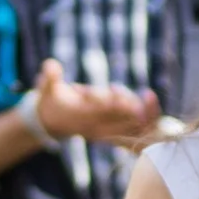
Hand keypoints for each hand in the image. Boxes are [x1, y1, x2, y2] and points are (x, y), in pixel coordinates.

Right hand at [34, 59, 161, 149]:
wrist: (52, 122)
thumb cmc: (51, 101)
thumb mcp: (47, 88)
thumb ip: (49, 77)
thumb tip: (50, 66)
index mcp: (80, 116)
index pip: (98, 111)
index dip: (111, 102)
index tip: (120, 91)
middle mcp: (94, 127)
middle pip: (118, 120)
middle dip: (132, 107)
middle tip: (146, 94)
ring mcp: (104, 133)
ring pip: (128, 126)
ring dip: (142, 113)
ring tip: (148, 95)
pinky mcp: (112, 133)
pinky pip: (133, 131)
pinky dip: (144, 121)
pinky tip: (151, 104)